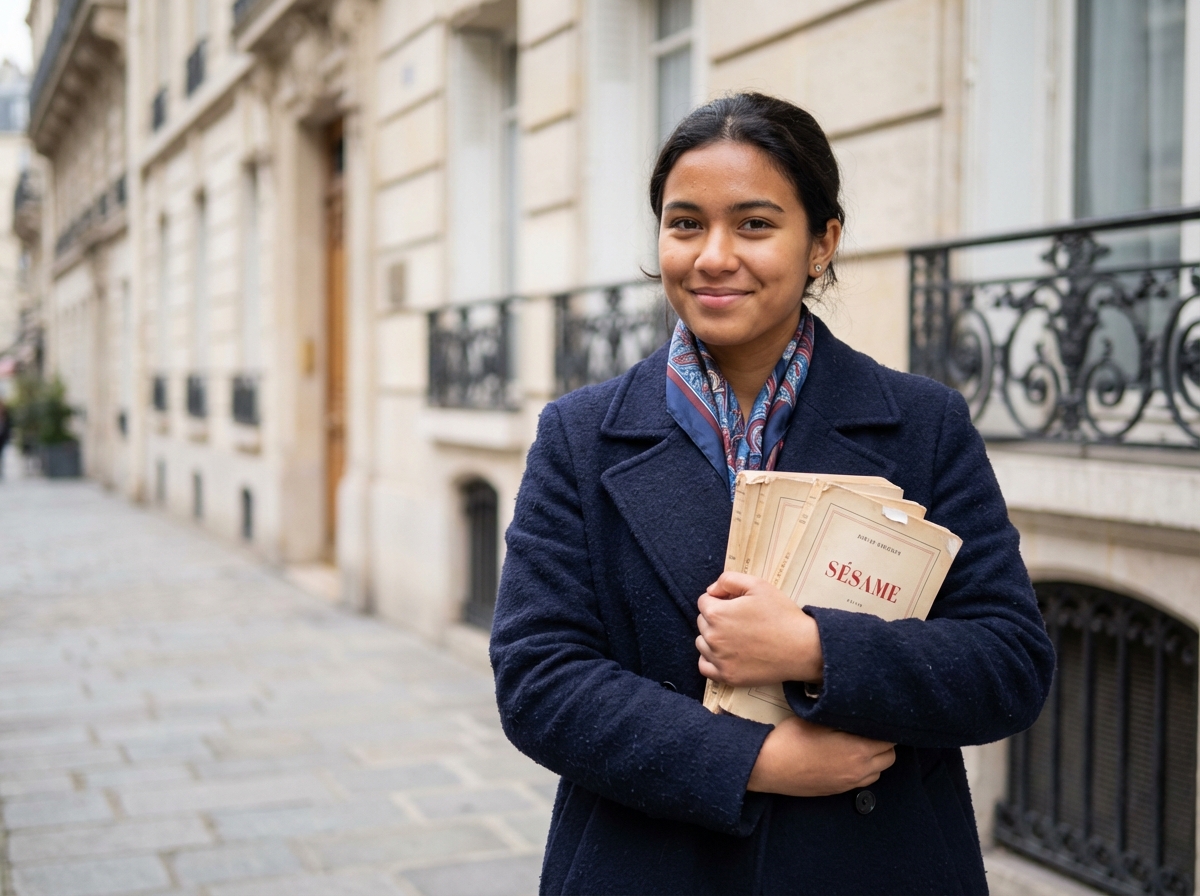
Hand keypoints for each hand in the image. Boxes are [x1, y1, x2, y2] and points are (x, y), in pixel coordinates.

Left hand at [696, 571, 822, 686]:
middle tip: (740, 620)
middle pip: (702, 622)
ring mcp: (719, 660)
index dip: (720, 599)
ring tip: (736, 637)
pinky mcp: (727, 677)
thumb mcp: (758, 585)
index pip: (704, 601)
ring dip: (712, 637)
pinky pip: (704, 667)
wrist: (802, 649)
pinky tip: (725, 654)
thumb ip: (728, 580)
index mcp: (717, 614)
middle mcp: (712, 638)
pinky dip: (710, 660)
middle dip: (716, 617)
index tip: (736, 604)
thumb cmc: (781, 615)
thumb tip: (711, 590)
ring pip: (702, 643)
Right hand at [747, 716, 895, 796]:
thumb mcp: (818, 719)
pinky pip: (862, 781)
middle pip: (889, 757)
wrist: (769, 767)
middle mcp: (859, 771)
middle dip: (884, 742)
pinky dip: (863, 770)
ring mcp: (849, 784)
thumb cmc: (791, 740)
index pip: (890, 739)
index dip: (886, 726)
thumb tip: (861, 714)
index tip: (877, 717)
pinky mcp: (837, 791)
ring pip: (878, 771)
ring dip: (875, 758)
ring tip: (859, 743)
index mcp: (858, 751)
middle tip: (869, 728)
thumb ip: (844, 718)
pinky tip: (846, 757)